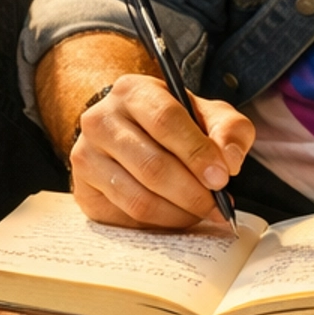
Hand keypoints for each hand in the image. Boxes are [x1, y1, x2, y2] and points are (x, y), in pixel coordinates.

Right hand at [70, 74, 255, 229]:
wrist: (128, 132)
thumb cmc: (173, 123)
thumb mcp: (207, 114)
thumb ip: (229, 130)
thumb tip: (230, 161)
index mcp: (132, 91)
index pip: (165, 120)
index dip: (197, 152)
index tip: (222, 177)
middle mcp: (100, 121)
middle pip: (152, 166)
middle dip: (193, 192)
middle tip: (217, 205)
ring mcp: (86, 157)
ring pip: (139, 198)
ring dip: (179, 212)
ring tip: (202, 211)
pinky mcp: (84, 192)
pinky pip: (128, 217)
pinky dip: (161, 222)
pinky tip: (178, 215)